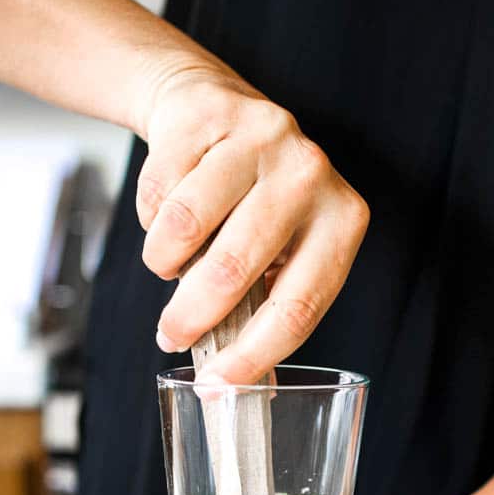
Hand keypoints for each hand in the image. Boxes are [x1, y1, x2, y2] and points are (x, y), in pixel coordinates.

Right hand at [136, 64, 368, 381]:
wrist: (217, 109)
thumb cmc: (254, 199)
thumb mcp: (284, 247)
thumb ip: (268, 300)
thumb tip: (230, 380)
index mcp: (343, 220)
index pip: (299, 306)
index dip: (254, 354)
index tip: (218, 385)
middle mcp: (311, 174)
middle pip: (236, 271)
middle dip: (191, 318)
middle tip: (171, 336)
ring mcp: (262, 138)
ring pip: (185, 228)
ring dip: (163, 261)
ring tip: (168, 262)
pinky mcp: (211, 115)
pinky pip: (158, 191)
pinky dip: (150, 218)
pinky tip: (165, 210)